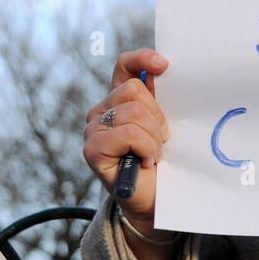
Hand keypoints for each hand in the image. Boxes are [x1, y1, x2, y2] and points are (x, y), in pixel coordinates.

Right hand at [83, 49, 171, 242]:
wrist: (153, 201)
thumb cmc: (161, 163)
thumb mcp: (164, 125)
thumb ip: (160, 99)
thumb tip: (166, 69)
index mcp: (119, 100)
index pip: (125, 65)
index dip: (143, 59)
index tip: (164, 65)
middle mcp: (101, 110)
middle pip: (134, 90)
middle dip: (157, 116)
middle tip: (161, 140)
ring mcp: (93, 129)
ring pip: (134, 112)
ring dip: (153, 137)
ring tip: (152, 154)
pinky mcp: (92, 149)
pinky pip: (129, 133)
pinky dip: (146, 148)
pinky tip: (144, 162)